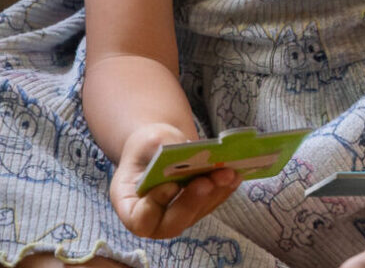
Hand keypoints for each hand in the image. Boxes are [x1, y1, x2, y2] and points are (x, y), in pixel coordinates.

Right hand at [109, 122, 240, 239]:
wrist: (159, 148)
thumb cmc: (148, 145)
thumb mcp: (149, 141)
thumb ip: (163, 150)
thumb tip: (186, 154)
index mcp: (129, 205)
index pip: (140, 218)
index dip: (155, 205)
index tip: (170, 185)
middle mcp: (153, 218)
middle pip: (172, 223)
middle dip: (192, 202)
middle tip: (207, 182)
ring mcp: (176, 216)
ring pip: (196, 214)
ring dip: (214, 194)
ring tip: (228, 173)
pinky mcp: (197, 209)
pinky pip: (211, 203)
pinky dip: (223, 189)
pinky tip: (235, 173)